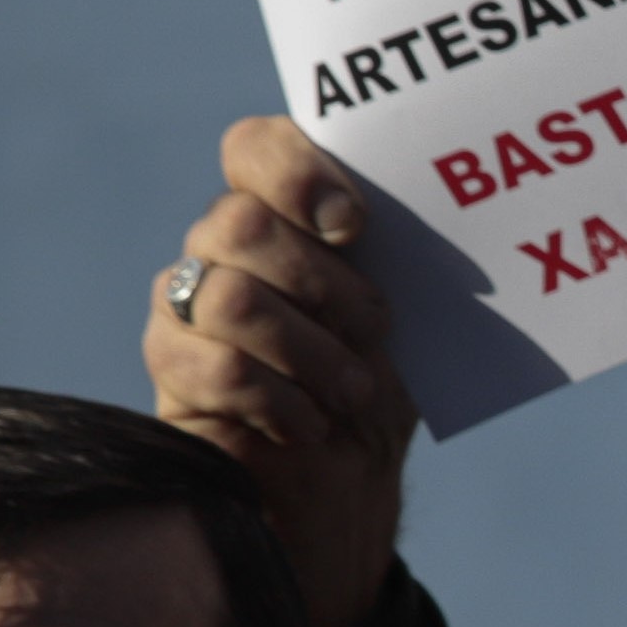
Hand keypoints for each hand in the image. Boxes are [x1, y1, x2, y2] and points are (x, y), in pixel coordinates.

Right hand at [143, 115, 414, 626]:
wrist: (349, 480)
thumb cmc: (383, 381)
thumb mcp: (409, 313)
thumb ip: (407, 252)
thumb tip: (455, 201)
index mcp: (282, 212)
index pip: (255, 146)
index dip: (296, 171)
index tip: (355, 225)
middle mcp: (220, 246)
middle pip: (238, 223)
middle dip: (325, 285)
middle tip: (375, 331)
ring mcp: (185, 303)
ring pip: (231, 298)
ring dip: (312, 351)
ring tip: (352, 390)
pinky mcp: (171, 368)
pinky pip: (218, 366)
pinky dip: (282, 400)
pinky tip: (310, 423)